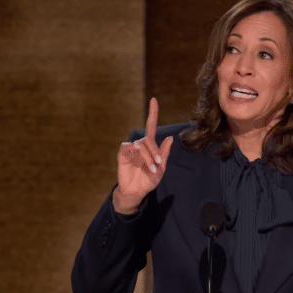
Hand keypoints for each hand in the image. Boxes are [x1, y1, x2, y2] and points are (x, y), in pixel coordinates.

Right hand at [113, 98, 173, 213]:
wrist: (137, 192)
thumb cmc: (149, 180)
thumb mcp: (161, 169)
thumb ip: (164, 154)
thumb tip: (170, 137)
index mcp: (150, 146)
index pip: (150, 126)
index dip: (152, 113)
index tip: (153, 100)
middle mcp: (140, 145)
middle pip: (148, 139)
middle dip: (155, 150)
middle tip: (159, 163)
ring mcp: (130, 149)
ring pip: (140, 145)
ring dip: (148, 155)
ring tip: (152, 168)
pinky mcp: (122, 154)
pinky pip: (128, 147)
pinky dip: (138, 154)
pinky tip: (142, 163)